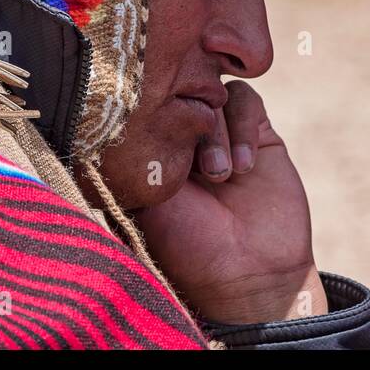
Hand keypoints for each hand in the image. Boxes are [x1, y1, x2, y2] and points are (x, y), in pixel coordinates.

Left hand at [135, 80, 327, 324]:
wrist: (253, 276)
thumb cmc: (191, 250)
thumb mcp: (148, 206)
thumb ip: (137, 163)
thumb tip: (112, 124)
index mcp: (155, 152)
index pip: (148, 108)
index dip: (152, 113)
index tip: (158, 140)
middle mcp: (187, 140)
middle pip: (181, 94)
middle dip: (187, 122)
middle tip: (199, 170)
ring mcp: (223, 134)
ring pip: (213, 93)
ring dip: (216, 131)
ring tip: (222, 175)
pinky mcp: (258, 135)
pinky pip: (246, 100)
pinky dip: (242, 127)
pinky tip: (244, 168)